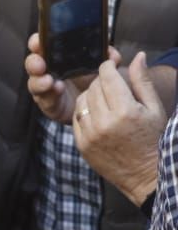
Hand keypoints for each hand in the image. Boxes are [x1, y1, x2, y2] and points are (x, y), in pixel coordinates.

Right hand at [25, 32, 109, 124]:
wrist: (97, 107)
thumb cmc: (95, 82)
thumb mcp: (103, 66)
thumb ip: (107, 58)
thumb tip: (111, 53)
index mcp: (59, 56)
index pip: (44, 44)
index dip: (38, 41)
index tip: (39, 40)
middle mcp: (49, 70)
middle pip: (33, 63)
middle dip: (33, 62)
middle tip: (39, 63)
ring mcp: (46, 87)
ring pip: (34, 82)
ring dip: (39, 80)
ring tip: (48, 81)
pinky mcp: (49, 104)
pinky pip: (44, 100)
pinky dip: (49, 95)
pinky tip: (57, 90)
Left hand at [72, 50, 164, 204]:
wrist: (144, 173)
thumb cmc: (153, 138)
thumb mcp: (154, 108)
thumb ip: (142, 81)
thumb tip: (139, 56)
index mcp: (125, 111)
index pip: (106, 77)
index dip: (107, 67)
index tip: (110, 66)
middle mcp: (104, 122)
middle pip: (93, 88)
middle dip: (101, 81)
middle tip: (110, 84)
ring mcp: (90, 135)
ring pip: (81, 102)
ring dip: (90, 96)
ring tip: (104, 99)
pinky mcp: (81, 144)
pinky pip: (76, 118)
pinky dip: (84, 112)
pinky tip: (97, 114)